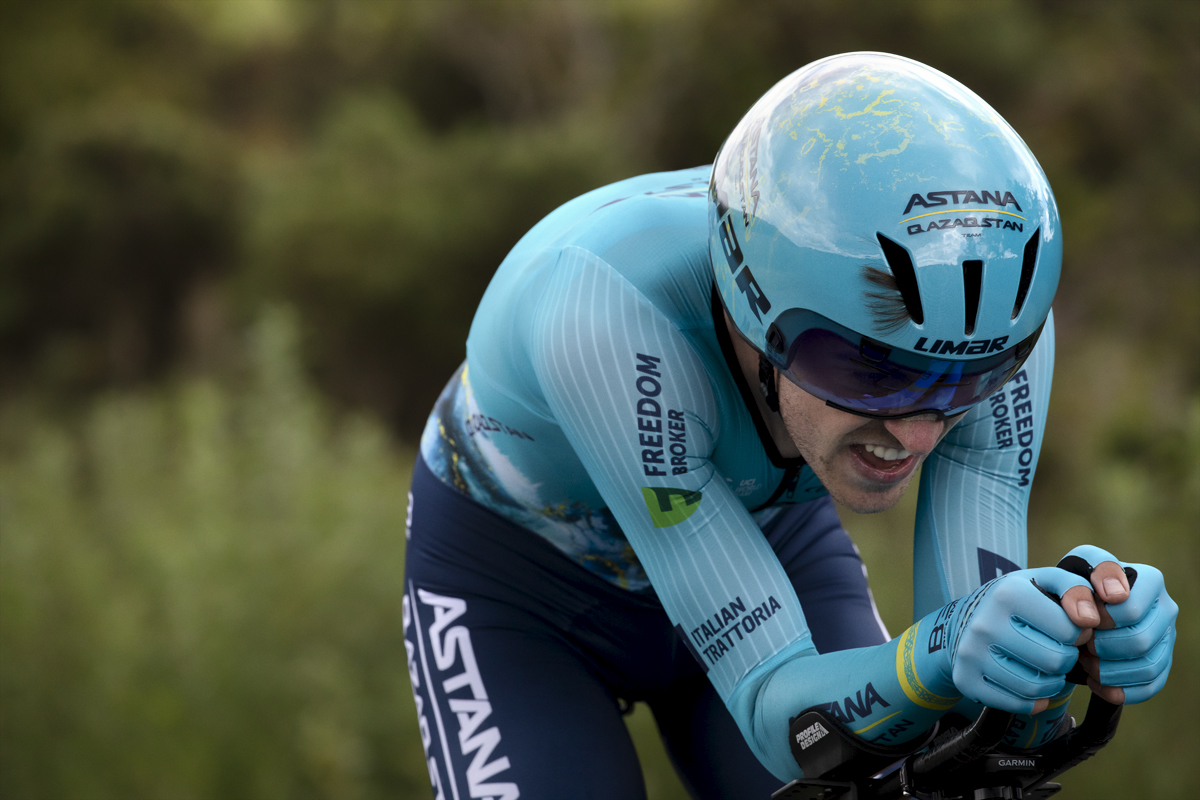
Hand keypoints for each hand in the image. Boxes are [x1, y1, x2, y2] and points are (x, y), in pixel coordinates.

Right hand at [936, 567, 1094, 713]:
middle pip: (1055, 660)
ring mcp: (972, 653)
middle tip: (1059, 650)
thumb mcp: (1046, 582)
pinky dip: (1032, 700)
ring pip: (1036, 686)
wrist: (966, 620)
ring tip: (1048, 668)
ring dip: (1052, 681)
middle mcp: (986, 623)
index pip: (1069, 629)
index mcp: (1008, 594)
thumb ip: (1077, 589)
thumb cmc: (1018, 602)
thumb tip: (1089, 619)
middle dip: (1066, 659)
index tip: (1070, 630)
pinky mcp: (966, 680)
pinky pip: (1016, 704)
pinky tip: (1031, 683)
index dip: (1079, 633)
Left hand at [1058, 545, 1177, 704]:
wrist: (1077, 609)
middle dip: (1103, 647)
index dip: (1102, 620)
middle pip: (1140, 641)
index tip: (1084, 620)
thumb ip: (1081, 581)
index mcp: (1149, 581)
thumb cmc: (1075, 590)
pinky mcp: (1162, 664)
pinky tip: (1094, 682)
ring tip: (1085, 662)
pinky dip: (1117, 690)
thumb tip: (1104, 604)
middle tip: (1082, 645)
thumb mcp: (1072, 573)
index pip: (1131, 609)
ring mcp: (1166, 638)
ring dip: (1109, 672)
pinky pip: (1148, 687)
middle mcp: (1165, 609)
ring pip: (1147, 667)